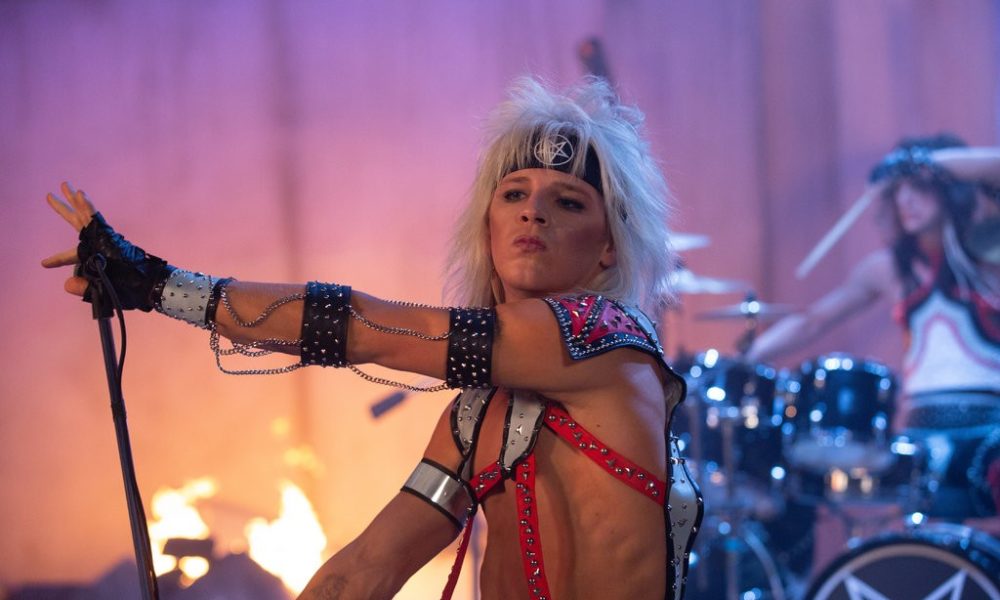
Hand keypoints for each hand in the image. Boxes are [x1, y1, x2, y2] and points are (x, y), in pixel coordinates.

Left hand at [41, 182, 170, 310]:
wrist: (143, 284)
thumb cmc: (126, 289)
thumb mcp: (99, 291)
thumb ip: (82, 288)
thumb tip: (65, 284)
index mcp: (93, 256)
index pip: (71, 255)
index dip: (56, 259)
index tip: (43, 263)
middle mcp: (95, 243)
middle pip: (75, 221)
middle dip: (63, 208)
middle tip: (49, 195)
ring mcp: (101, 237)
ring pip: (82, 215)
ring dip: (73, 199)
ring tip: (64, 185)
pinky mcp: (107, 234)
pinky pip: (94, 217)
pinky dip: (87, 206)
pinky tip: (79, 194)